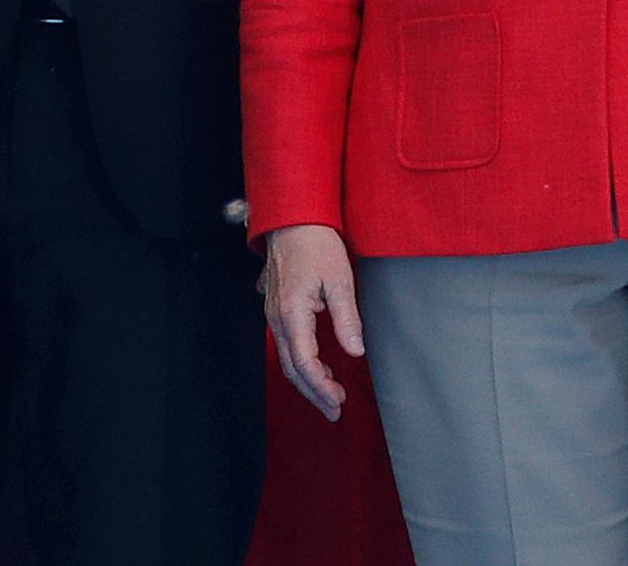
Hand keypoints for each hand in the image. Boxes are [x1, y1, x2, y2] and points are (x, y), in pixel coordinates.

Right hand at [262, 223, 362, 421]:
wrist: (291, 217)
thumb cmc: (316, 243)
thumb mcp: (340, 280)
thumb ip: (346, 319)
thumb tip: (355, 351)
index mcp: (293, 313)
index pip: (305, 363)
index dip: (321, 386)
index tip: (338, 401)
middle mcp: (277, 316)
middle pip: (291, 366)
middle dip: (313, 392)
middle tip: (334, 410)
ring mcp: (272, 311)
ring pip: (286, 355)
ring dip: (306, 377)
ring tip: (328, 392)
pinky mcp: (275, 304)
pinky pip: (284, 341)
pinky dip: (299, 359)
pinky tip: (315, 362)